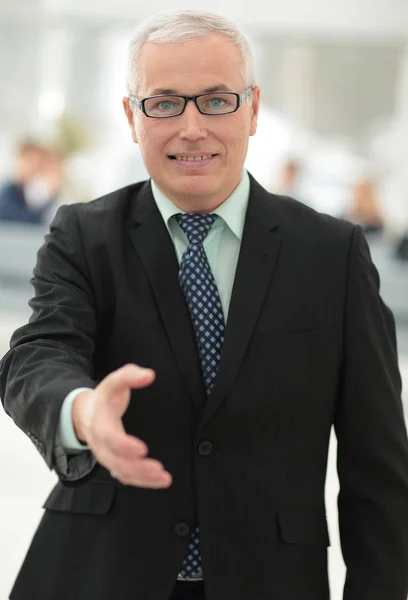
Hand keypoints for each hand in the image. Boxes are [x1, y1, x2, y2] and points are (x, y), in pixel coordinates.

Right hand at [72, 363, 171, 488]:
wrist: (86, 413)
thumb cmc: (105, 397)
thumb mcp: (114, 381)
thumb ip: (130, 375)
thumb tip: (149, 375)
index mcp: (100, 422)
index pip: (109, 437)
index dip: (124, 445)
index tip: (142, 449)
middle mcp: (100, 443)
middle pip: (115, 461)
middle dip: (136, 467)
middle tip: (157, 468)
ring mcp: (106, 456)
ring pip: (121, 472)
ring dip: (142, 478)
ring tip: (164, 478)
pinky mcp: (114, 463)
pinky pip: (126, 477)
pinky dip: (143, 482)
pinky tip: (160, 481)